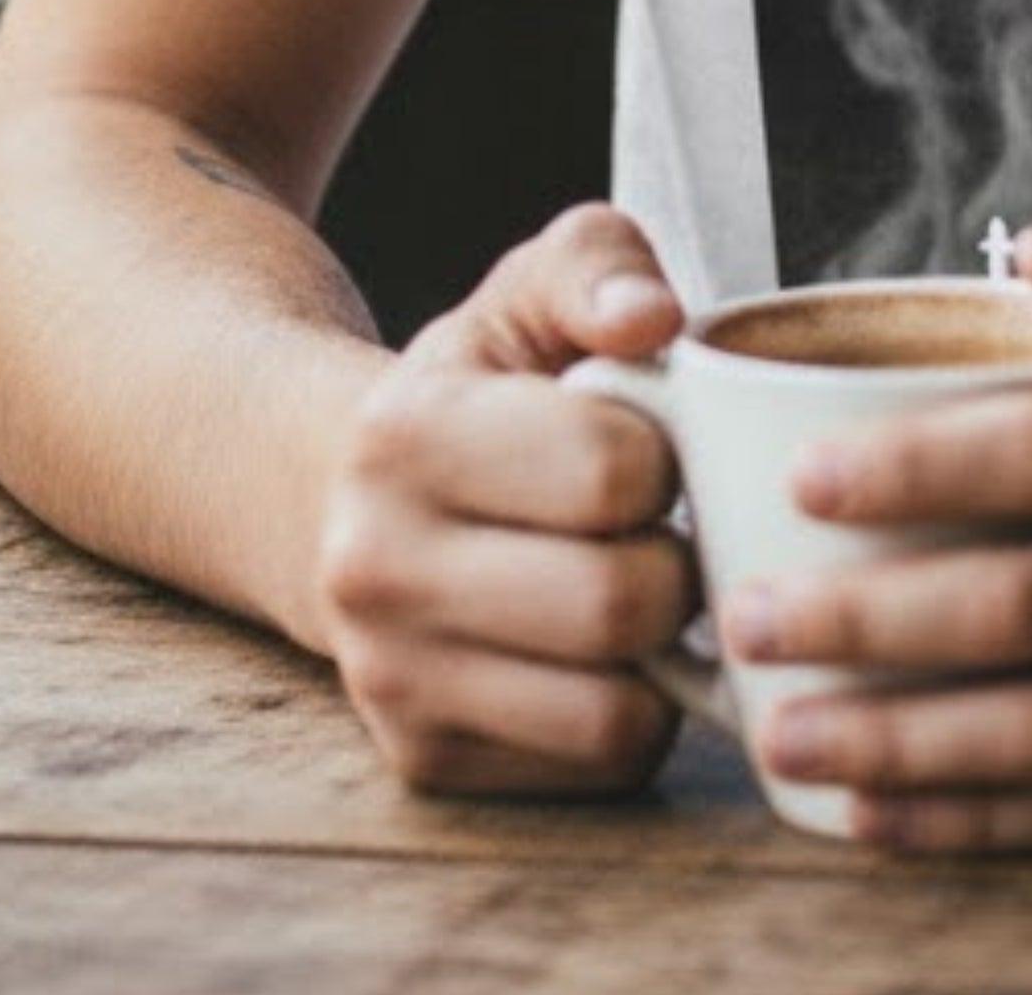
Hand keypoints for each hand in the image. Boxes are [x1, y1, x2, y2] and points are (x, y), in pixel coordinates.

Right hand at [310, 201, 696, 797]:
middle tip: (664, 530)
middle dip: (676, 562)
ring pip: (612, 710)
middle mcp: (375, 568)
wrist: (355, 501)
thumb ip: (601, 265)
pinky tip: (610, 656)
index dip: (666, 457)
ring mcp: (391, 679)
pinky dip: (633, 716)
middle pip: (618, 603)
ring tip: (643, 590)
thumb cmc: (484, 385)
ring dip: (664, 655)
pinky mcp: (425, 759)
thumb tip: (655, 319)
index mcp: (405, 434)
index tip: (650, 447)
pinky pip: (593, 767)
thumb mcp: (529, 290)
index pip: (611, 470)